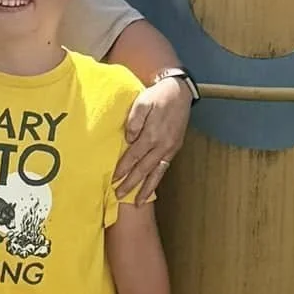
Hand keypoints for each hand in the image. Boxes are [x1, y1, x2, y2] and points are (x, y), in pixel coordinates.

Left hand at [114, 75, 192, 204]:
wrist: (180, 92)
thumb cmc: (158, 96)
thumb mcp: (143, 101)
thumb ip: (134, 120)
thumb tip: (128, 138)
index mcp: (151, 135)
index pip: (133, 157)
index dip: (123, 169)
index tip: (113, 180)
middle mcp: (162, 145)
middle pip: (144, 169)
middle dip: (131, 184)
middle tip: (119, 196)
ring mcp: (170, 148)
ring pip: (156, 172)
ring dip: (146, 188)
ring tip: (138, 202)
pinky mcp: (175, 147)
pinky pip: (164, 167)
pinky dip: (157, 179)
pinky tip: (151, 186)